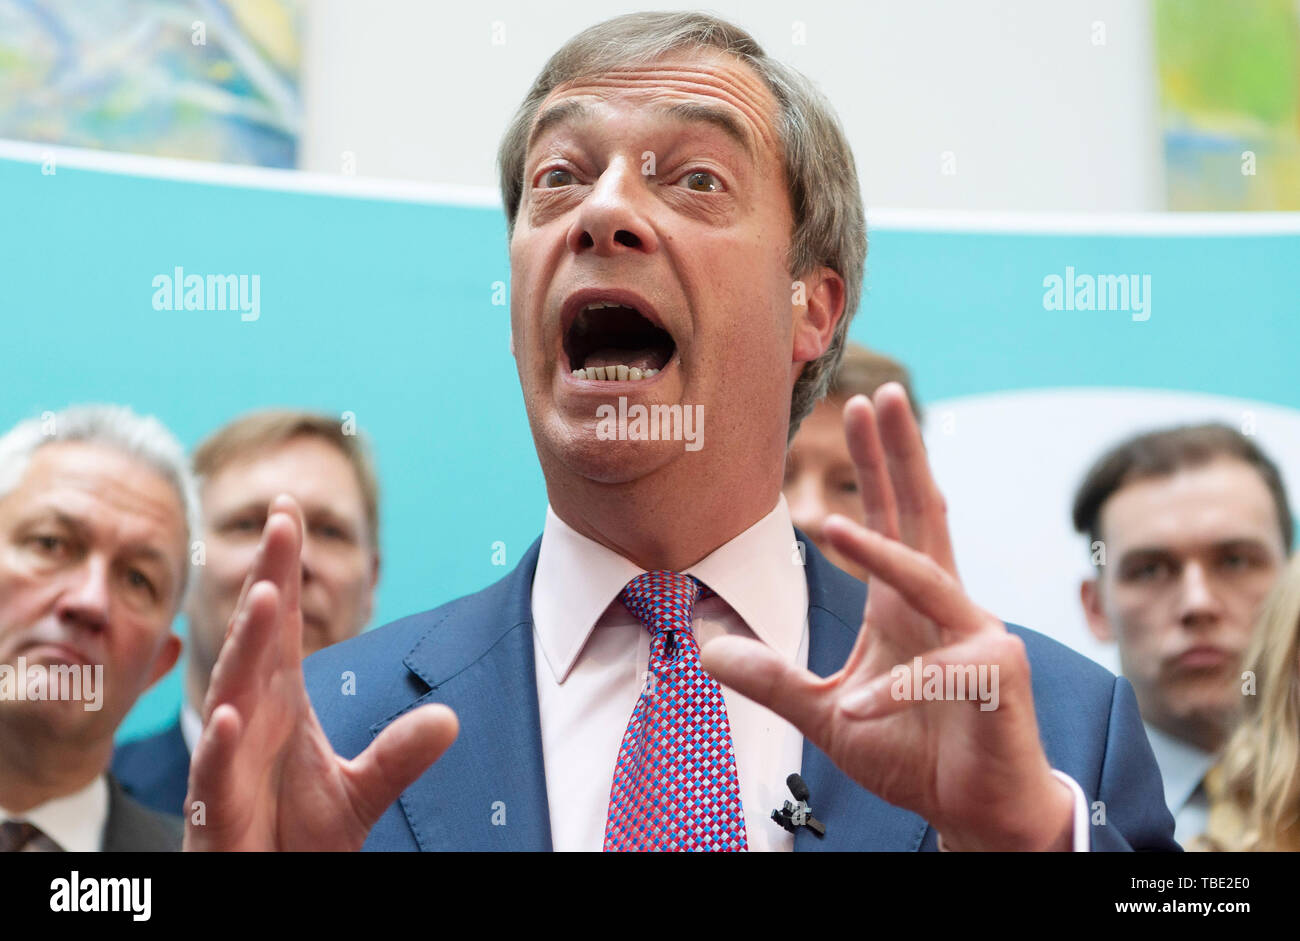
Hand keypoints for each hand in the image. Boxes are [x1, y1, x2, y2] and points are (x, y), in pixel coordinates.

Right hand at [183, 495, 458, 850]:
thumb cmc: (293, 836)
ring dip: (245, 647)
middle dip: (267, 582)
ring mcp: (226, 761)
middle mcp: (247, 720)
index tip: (291, 511)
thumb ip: (399, 754)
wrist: (269, 891)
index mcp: (278, 704)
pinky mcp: (215, 810)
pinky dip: (219, 744)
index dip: (282, 569)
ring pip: (231, 692)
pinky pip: (214, 772)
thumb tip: (449, 719)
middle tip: (282, 524)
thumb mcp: (360, 791)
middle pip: (256, 641)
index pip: (280, 627)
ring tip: (264, 600)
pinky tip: (228, 714)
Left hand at [702, 385, 1072, 849]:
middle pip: (922, 514)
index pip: (891, 518)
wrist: (973, 808)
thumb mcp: (826, 713)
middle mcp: (945, 604)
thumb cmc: (912, 752)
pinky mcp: (998, 674)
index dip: (877, 464)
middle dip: (901, 453)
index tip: (860, 409)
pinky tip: (865, 709)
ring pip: (927, 579)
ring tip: (828, 523)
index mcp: (906, 603)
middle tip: (881, 393)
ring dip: (880, 554)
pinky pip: (936, 674)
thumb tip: (707, 648)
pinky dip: (894, 691)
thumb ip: (773, 679)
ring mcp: (976, 634)